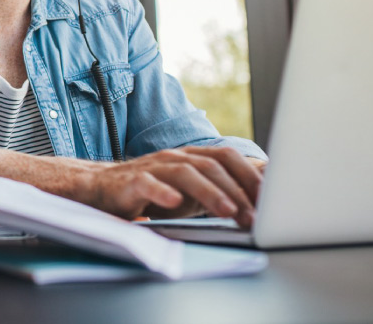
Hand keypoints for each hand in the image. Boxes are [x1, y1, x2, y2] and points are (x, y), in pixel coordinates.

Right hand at [88, 146, 262, 229]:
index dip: (248, 174)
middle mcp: (174, 157)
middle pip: (210, 166)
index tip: (269, 198)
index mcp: (190, 157)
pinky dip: (162, 192)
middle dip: (235, 190)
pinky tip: (174, 203)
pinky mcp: (131, 181)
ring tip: (227, 211)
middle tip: (252, 216)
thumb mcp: (188, 192)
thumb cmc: (152, 192)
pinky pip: (148, 183)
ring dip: (210, 192)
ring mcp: (153, 167)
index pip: (225, 157)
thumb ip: (217, 191)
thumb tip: (257, 200)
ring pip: (185, 172)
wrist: (103, 188)